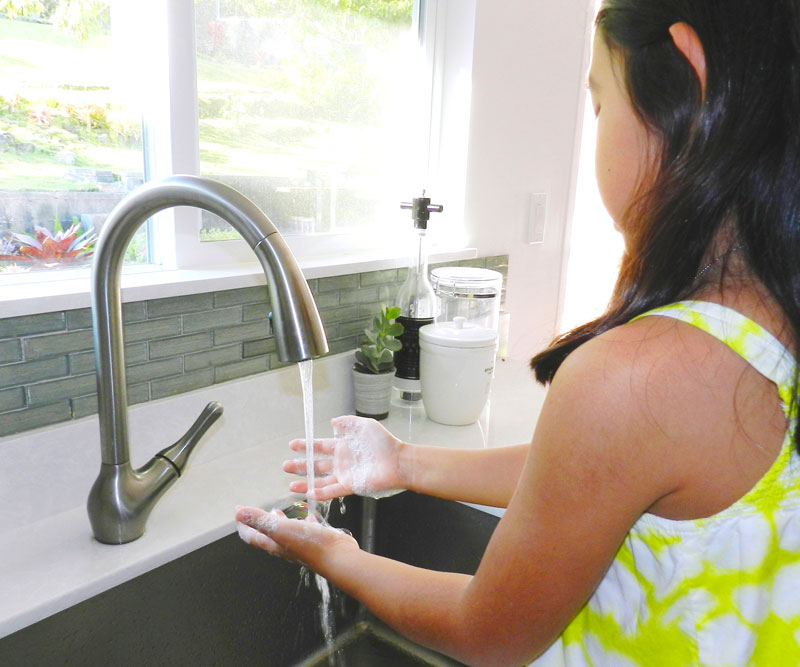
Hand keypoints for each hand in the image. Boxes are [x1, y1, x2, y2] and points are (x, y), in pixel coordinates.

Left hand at [235, 505, 358, 569]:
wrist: (337, 557)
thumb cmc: (310, 544)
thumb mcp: (281, 528)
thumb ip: (260, 520)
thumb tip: (239, 513)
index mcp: (274, 544)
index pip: (252, 536)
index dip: (243, 524)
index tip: (238, 511)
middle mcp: (285, 546)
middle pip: (267, 535)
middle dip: (258, 523)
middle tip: (254, 512)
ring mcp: (300, 544)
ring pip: (286, 532)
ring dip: (279, 521)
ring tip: (278, 511)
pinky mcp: (315, 540)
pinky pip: (306, 529)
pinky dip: (303, 520)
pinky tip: (308, 514)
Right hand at [283, 415, 405, 499]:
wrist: (397, 461)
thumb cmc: (384, 443)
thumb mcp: (364, 425)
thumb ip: (348, 423)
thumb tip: (333, 422)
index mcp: (343, 447)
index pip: (320, 446)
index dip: (306, 446)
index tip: (292, 445)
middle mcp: (342, 462)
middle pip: (316, 465)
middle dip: (300, 466)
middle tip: (285, 466)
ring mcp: (345, 475)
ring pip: (321, 481)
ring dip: (306, 483)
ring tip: (290, 485)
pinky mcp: (351, 486)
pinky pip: (332, 491)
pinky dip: (321, 493)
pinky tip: (309, 493)